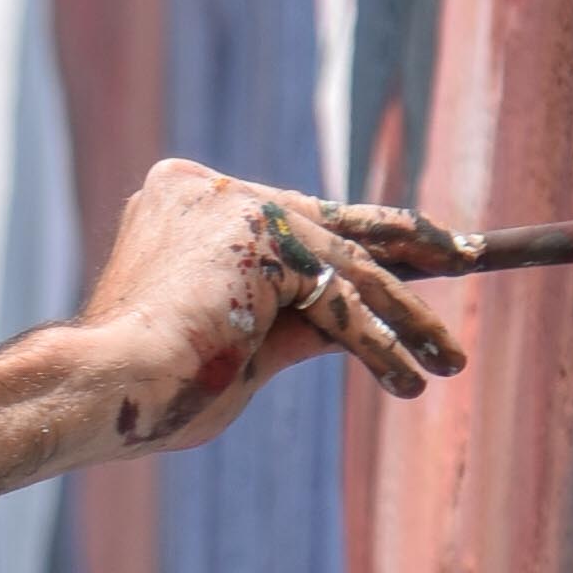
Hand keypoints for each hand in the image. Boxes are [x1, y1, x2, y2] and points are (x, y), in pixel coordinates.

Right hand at [79, 156, 465, 453]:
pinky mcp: (263, 237)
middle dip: (407, 245)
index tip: (410, 251)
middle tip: (464, 257)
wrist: (107, 384)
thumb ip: (294, 321)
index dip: (352, 237)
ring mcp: (234, 204)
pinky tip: (408, 379)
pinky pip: (339, 295)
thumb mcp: (242, 344)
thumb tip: (358, 321)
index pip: (290, 217)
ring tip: (449, 358)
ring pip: (343, 261)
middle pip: (328, 220)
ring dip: (405, 315)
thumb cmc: (156, 383)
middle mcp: (208, 189)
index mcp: (185, 200)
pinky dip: (380, 340)